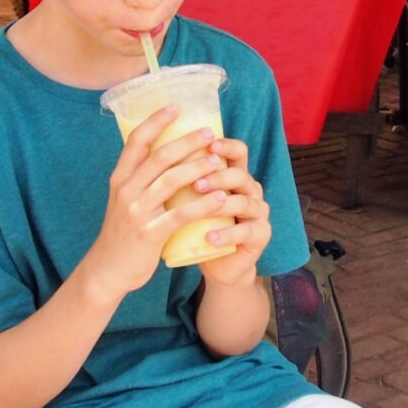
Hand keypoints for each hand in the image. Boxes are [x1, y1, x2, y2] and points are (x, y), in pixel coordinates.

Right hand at [83, 106, 230, 302]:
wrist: (107, 271)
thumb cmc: (124, 231)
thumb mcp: (126, 199)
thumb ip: (143, 178)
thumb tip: (171, 152)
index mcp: (120, 178)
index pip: (136, 142)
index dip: (155, 121)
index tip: (175, 106)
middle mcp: (126, 190)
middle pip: (159, 157)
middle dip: (186, 141)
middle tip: (209, 132)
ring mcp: (137, 212)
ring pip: (171, 181)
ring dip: (198, 168)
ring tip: (219, 161)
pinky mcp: (149, 234)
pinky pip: (180, 214)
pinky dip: (203, 204)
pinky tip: (221, 198)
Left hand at [191, 137, 271, 287]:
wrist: (218, 263)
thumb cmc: (198, 226)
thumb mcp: (190, 199)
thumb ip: (179, 177)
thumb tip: (146, 150)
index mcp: (236, 176)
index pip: (238, 152)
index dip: (226, 146)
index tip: (207, 144)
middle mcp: (251, 190)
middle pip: (240, 175)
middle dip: (217, 177)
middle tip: (194, 184)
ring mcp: (258, 212)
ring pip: (244, 202)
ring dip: (220, 205)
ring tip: (198, 210)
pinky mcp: (260, 235)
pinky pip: (246, 232)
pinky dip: (226, 234)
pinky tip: (209, 238)